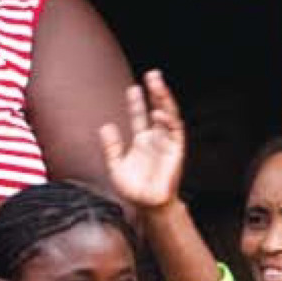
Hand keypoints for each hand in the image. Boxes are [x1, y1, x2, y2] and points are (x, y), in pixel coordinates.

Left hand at [98, 69, 186, 211]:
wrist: (148, 206)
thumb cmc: (133, 189)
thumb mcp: (116, 166)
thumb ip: (111, 147)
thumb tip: (105, 126)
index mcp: (142, 141)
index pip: (140, 116)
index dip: (136, 102)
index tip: (132, 88)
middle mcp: (156, 138)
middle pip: (157, 109)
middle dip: (155, 93)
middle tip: (151, 74)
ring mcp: (167, 143)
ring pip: (168, 115)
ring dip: (164, 99)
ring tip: (157, 84)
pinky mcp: (176, 150)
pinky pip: (174, 132)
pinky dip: (167, 121)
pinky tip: (158, 112)